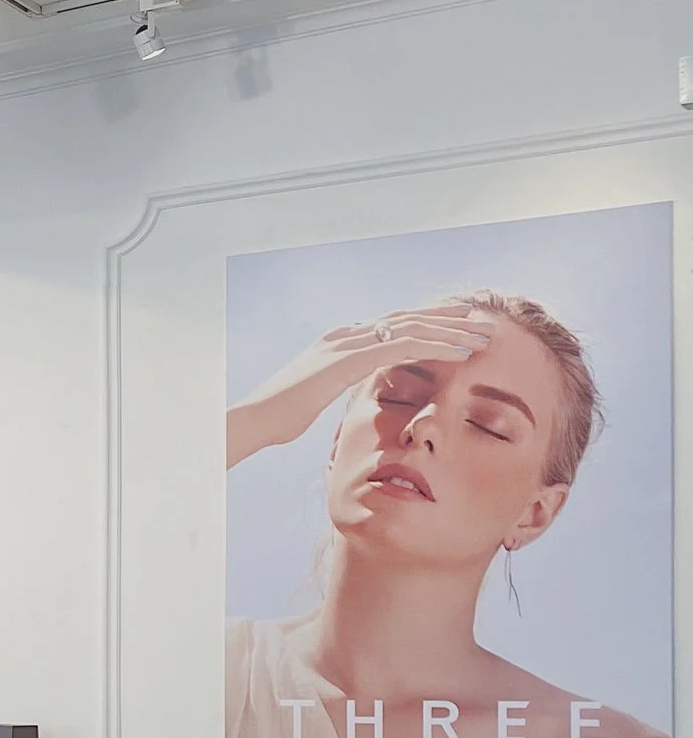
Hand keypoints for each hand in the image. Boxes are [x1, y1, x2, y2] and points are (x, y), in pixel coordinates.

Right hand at [226, 309, 492, 467]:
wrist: (254, 420)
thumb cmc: (276, 418)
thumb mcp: (312, 397)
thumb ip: (334, 387)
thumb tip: (345, 393)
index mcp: (338, 341)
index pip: (391, 324)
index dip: (427, 324)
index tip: (455, 327)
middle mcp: (346, 334)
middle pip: (407, 318)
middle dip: (447, 318)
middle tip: (481, 321)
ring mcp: (348, 342)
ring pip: (413, 328)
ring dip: (453, 331)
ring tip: (484, 336)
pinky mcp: (352, 358)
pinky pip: (405, 347)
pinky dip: (438, 347)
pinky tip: (463, 353)